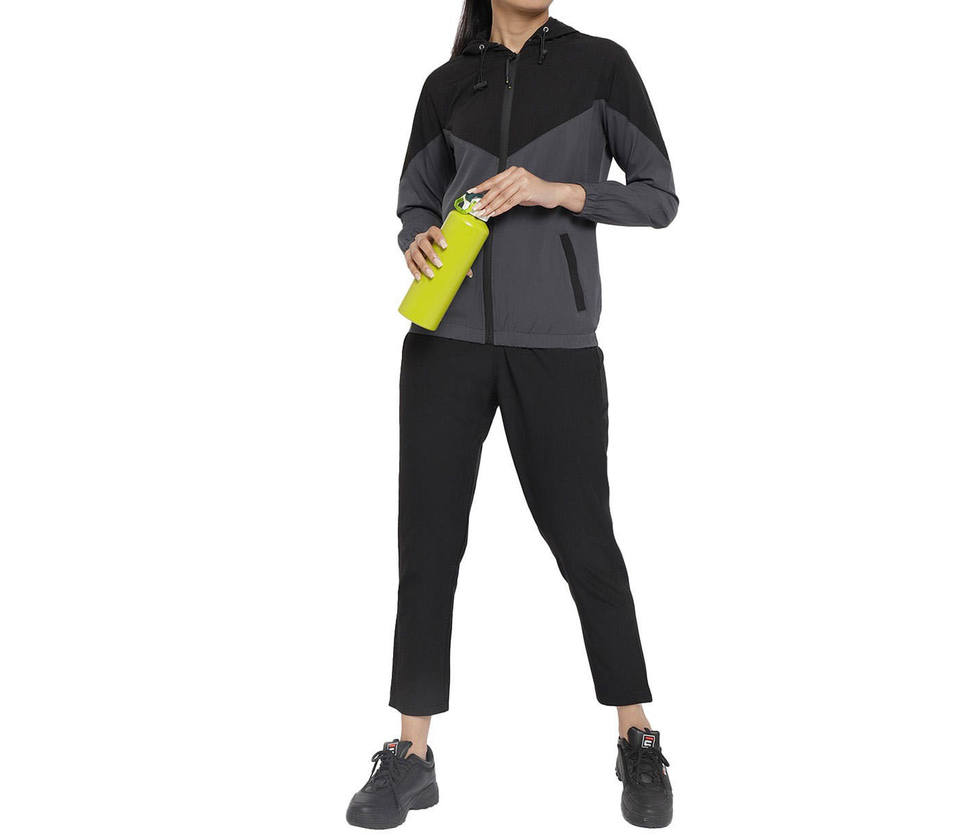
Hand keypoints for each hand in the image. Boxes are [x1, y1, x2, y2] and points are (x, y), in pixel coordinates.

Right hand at [404, 226, 473, 280]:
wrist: (423, 248)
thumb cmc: (438, 249)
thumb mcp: (446, 250)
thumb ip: (457, 258)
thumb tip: (469, 273)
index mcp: (431, 234)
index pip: (433, 231)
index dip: (439, 237)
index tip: (445, 246)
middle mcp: (421, 238)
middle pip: (423, 243)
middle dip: (431, 254)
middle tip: (439, 265)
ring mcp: (413, 247)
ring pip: (415, 254)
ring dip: (423, 264)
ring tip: (431, 274)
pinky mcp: (408, 256)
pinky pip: (409, 263)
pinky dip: (413, 270)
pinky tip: (418, 277)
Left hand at [469, 167, 585, 217]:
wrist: (553, 193)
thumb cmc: (535, 192)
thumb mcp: (518, 189)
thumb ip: (506, 191)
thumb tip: (489, 199)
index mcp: (513, 171)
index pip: (494, 179)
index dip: (481, 186)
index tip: (472, 192)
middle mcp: (517, 173)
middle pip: (496, 188)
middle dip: (484, 199)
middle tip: (476, 206)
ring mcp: (522, 181)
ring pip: (502, 196)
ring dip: (491, 206)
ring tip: (484, 212)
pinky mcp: (527, 190)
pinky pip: (510, 202)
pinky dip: (501, 209)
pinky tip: (495, 213)